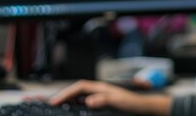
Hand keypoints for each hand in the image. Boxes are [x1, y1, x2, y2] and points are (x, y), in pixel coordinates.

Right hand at [49, 79, 171, 115]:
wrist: (143, 107)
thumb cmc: (132, 102)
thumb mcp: (117, 100)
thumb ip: (103, 99)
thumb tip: (88, 100)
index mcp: (100, 87)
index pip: (79, 87)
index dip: (67, 93)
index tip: (56, 100)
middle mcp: (99, 90)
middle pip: (77, 90)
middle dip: (64, 95)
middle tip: (52, 103)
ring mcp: (100, 96)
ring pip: (80, 96)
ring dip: (69, 99)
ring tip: (58, 105)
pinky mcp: (102, 103)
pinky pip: (85, 102)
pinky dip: (76, 104)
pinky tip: (74, 109)